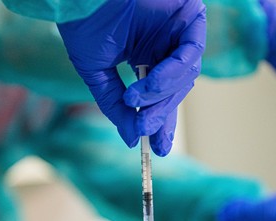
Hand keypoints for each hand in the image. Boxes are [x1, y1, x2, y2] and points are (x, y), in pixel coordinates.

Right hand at [57, 0, 205, 155]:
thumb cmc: (84, 24)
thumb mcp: (97, 74)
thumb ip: (115, 105)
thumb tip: (131, 138)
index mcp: (145, 55)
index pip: (160, 95)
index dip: (160, 122)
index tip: (157, 149)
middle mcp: (165, 45)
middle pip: (174, 91)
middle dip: (160, 115)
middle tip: (145, 131)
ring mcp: (178, 31)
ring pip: (183, 78)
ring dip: (161, 96)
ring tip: (136, 101)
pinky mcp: (189, 16)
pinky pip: (190, 55)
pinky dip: (170, 75)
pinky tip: (149, 84)